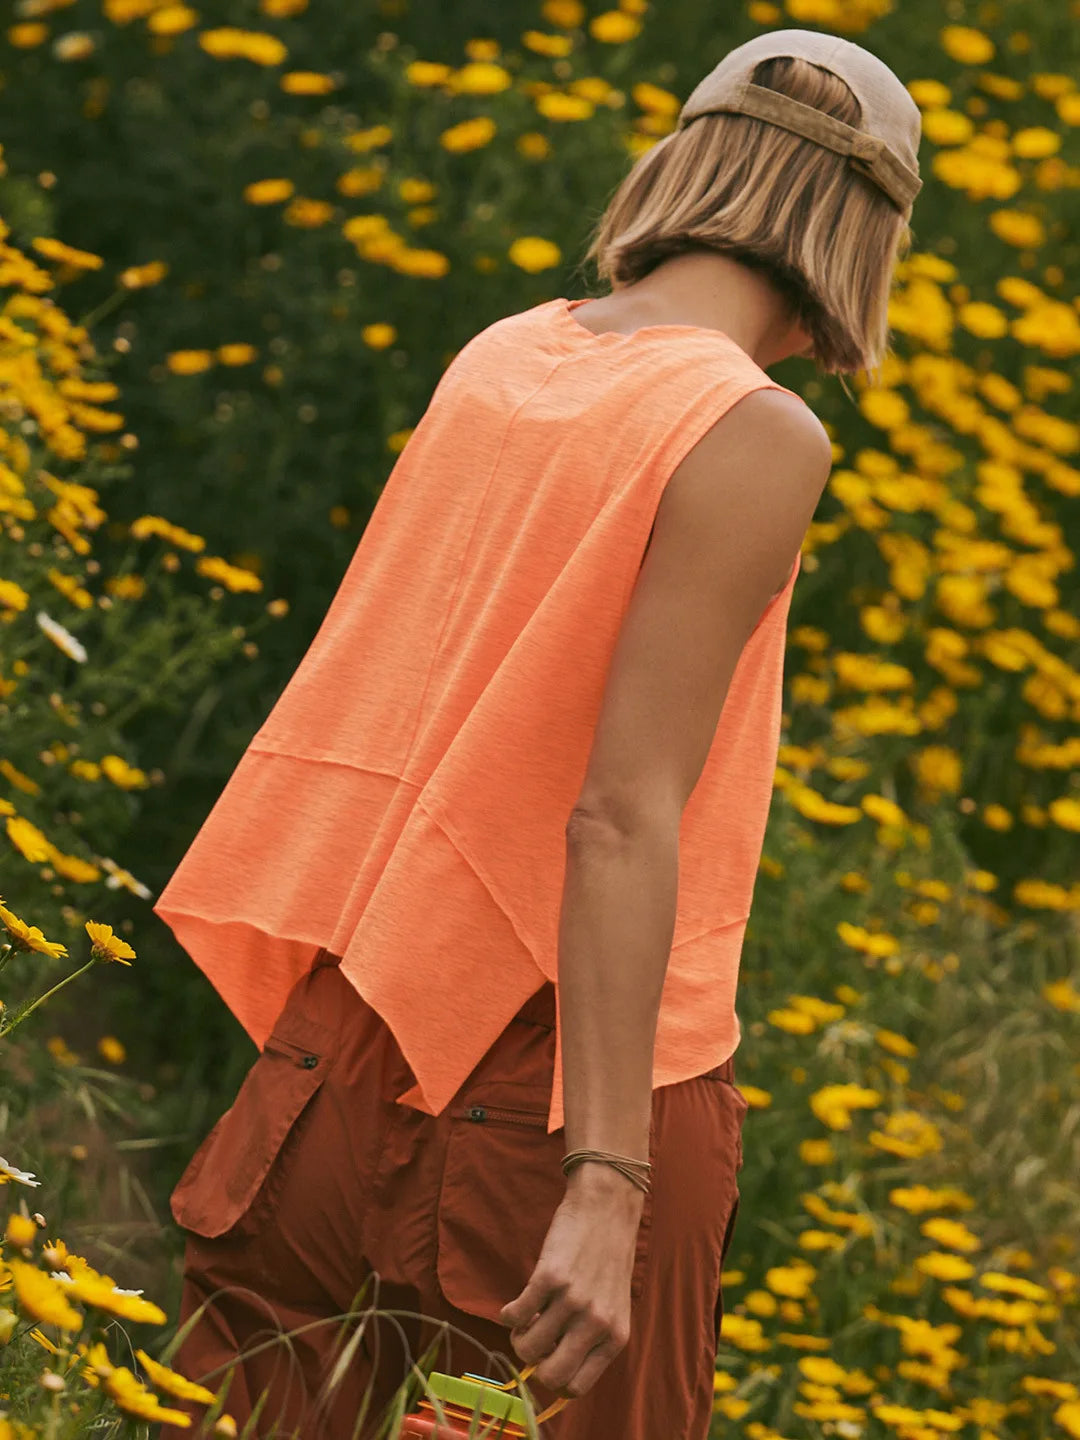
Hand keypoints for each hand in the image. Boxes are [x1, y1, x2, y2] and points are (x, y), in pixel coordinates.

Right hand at [498, 1169, 642, 1399]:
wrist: (607, 1208)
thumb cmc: (606, 1259)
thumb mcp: (612, 1306)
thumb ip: (591, 1338)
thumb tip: (549, 1368)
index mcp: (615, 1337)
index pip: (577, 1387)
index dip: (555, 1378)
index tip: (548, 1361)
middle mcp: (597, 1323)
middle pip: (551, 1376)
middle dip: (534, 1364)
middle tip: (533, 1340)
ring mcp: (573, 1301)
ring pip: (527, 1348)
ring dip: (518, 1337)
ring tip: (525, 1318)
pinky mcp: (550, 1278)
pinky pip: (515, 1316)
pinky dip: (508, 1314)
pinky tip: (515, 1304)